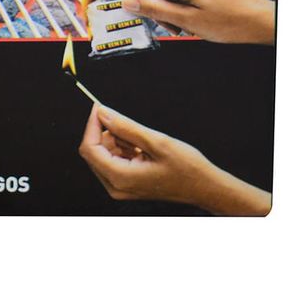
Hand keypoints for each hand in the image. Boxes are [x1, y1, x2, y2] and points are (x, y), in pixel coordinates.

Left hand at [79, 105, 270, 215]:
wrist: (206, 188)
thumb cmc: (187, 169)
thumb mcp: (156, 142)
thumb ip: (125, 127)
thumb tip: (102, 113)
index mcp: (120, 178)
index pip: (89, 148)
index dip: (92, 125)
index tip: (100, 107)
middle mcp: (116, 186)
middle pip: (93, 151)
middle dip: (105, 132)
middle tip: (124, 121)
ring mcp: (120, 187)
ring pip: (103, 153)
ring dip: (116, 139)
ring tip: (141, 141)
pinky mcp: (126, 183)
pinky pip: (113, 159)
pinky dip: (122, 147)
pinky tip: (141, 147)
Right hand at [121, 0, 274, 44]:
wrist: (261, 21)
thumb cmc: (231, 23)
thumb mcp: (188, 21)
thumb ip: (156, 10)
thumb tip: (130, 2)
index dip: (140, 5)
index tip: (139, 18)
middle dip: (163, 8)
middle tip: (177, 27)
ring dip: (175, 3)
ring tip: (190, 20)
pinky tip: (198, 9)